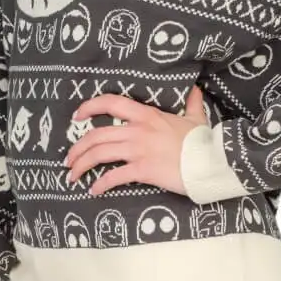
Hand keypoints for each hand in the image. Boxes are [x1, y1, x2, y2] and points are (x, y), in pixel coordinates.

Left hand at [64, 83, 208, 196]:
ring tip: (73, 175)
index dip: (90, 107)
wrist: (211, 161)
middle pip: (97, 135)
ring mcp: (139, 150)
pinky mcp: (142, 170)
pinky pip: (114, 177)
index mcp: (147, 115)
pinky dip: (100, 185)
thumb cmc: (202, 141)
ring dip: (82, 165)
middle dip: (78, 148)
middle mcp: (138, 130)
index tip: (77, 116)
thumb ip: (191, 104)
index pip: (111, 103)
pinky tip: (94, 190)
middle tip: (69, 159)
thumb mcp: (195, 119)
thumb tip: (195, 90)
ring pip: (99, 154)